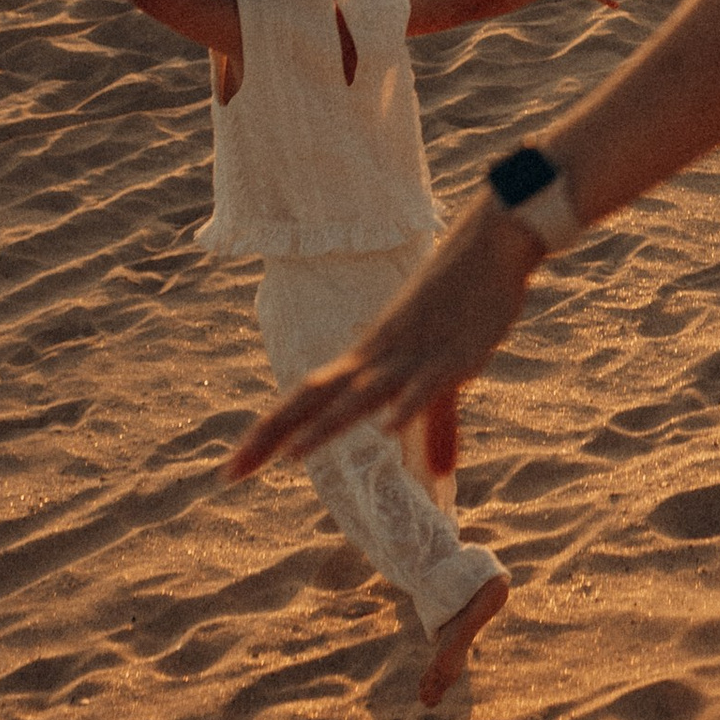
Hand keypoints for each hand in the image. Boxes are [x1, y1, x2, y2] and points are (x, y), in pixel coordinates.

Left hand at [226, 198, 535, 480]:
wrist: (488, 245)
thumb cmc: (462, 302)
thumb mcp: (445, 372)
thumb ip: (438, 426)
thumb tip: (440, 474)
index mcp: (366, 360)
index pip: (305, 400)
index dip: (268, 433)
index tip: (231, 470)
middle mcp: (376, 359)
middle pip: (315, 399)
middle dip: (273, 435)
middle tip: (230, 474)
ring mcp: (411, 356)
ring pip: (362, 395)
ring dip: (328, 424)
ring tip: (293, 456)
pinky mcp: (452, 356)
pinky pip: (425, 385)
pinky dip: (407, 406)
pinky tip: (388, 428)